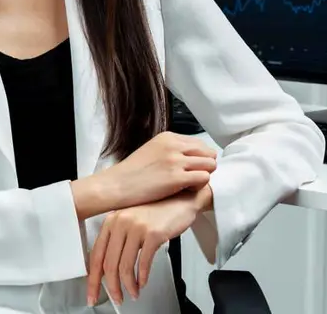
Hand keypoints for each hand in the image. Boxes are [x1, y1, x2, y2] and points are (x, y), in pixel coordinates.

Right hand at [71, 131, 215, 219]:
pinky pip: (204, 178)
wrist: (116, 186)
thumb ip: (171, 149)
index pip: (200, 143)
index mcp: (169, 137)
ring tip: (190, 184)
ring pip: (210, 165)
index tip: (191, 168)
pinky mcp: (177, 178)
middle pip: (208, 153)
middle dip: (205, 166)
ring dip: (204, 176)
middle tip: (193, 178)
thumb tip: (191, 156)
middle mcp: (174, 146)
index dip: (199, 158)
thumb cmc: (131, 172)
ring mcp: (176, 161)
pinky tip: (187, 190)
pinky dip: (200, 185)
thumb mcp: (152, 150)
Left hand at [85, 189, 204, 305]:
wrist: (182, 199)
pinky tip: (143, 282)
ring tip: (133, 293)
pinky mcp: (153, 233)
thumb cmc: (158, 212)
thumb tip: (108, 270)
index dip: (93, 280)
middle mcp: (121, 222)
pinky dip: (142, 277)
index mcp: (111, 220)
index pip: (96, 255)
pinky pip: (143, 262)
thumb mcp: (131, 222)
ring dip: (128, 285)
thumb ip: (118, 240)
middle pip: (109, 264)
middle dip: (111, 287)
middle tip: (116, 298)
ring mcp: (137, 226)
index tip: (93, 294)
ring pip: (125, 266)